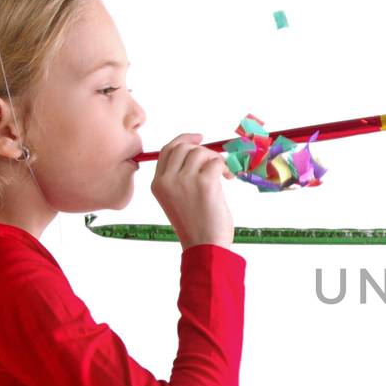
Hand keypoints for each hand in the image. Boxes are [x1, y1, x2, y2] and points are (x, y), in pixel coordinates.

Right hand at [150, 131, 234, 249]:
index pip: (167, 150)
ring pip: (201, 152)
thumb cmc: (196, 227)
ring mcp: (184, 180)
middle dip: (203, 150)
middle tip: (216, 162)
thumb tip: (198, 153)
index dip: (184, 139)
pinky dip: (224, 167)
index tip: (199, 138)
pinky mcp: (203, 183)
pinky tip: (228, 178)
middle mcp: (167, 180)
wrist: (205, 247)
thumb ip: (180, 179)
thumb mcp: (177, 200)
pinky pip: (216, 162)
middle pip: (184, 147)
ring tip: (224, 175)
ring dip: (216, 160)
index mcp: (157, 184)